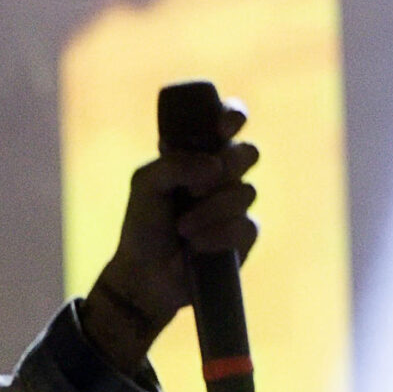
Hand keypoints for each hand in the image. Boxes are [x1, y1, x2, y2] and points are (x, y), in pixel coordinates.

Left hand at [82, 98, 259, 375]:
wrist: (144, 275)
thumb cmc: (143, 226)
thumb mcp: (145, 185)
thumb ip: (173, 164)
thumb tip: (214, 167)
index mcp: (198, 155)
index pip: (227, 122)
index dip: (233, 116)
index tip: (225, 125)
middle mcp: (222, 175)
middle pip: (249, 152)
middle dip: (228, 166)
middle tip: (197, 187)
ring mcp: (236, 205)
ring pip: (245, 192)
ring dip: (211, 210)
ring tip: (183, 228)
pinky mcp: (244, 236)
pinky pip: (245, 226)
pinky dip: (218, 235)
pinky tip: (196, 245)